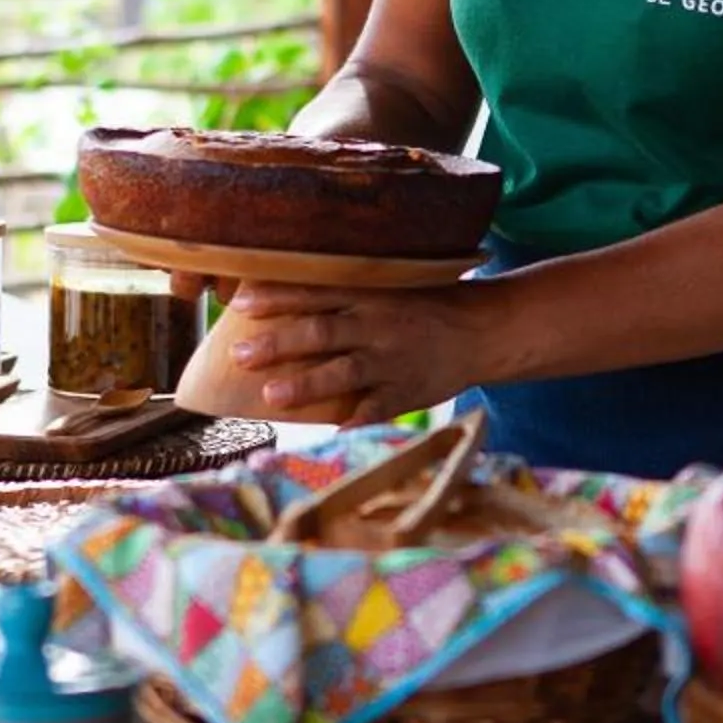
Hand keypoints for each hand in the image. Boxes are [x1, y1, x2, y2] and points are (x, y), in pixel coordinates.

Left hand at [225, 277, 500, 424]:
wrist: (482, 330)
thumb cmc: (423, 307)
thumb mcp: (386, 287)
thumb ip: (341, 295)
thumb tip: (278, 299)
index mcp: (366, 295)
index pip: (313, 293)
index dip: (276, 298)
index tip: (239, 305)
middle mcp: (376, 325)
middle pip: (321, 332)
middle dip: (279, 344)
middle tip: (240, 356)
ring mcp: (392, 361)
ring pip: (344, 372)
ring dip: (307, 384)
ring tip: (271, 396)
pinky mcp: (407, 392)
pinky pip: (378, 410)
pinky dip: (356, 423)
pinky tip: (332, 434)